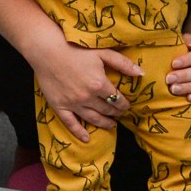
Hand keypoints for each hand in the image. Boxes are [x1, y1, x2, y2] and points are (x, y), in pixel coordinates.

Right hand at [26, 39, 142, 142]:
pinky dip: (79, 132)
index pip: (117, 99)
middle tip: (120, 114)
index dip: (124, 104)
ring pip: (92, 118)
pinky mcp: (59, 107)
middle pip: (106, 110)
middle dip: (116, 113)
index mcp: (99, 84)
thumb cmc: (77, 51)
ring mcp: (73, 104)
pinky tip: (87, 139)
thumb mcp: (103, 53)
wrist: (48, 53)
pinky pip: (71, 123)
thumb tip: (142, 73)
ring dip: (104, 123)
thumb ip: (123, 64)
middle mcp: (87, 97)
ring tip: (111, 125)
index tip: (127, 106)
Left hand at [165, 33, 190, 104]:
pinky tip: (187, 97)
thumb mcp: (181, 43)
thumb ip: (184, 40)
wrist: (187, 65)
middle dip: (184, 75)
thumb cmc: (180, 54)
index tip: (174, 63)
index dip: (187, 59)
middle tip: (169, 78)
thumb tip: (190, 44)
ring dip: (188, 87)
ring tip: (173, 89)